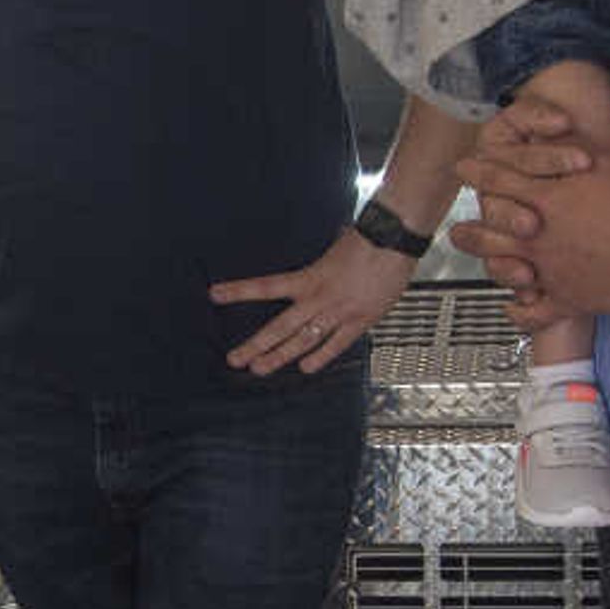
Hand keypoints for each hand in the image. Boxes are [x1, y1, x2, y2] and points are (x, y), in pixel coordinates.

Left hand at [210, 224, 414, 374]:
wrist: (394, 239)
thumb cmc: (366, 240)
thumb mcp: (332, 250)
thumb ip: (319, 269)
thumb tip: (310, 271)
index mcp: (309, 277)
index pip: (266, 286)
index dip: (239, 291)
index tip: (215, 295)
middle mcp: (319, 298)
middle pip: (280, 327)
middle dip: (255, 345)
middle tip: (234, 359)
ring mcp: (339, 312)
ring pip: (302, 341)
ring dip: (279, 357)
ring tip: (259, 369)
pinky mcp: (360, 321)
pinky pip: (336, 345)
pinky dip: (320, 358)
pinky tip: (305, 369)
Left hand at [456, 121, 609, 328]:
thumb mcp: (606, 161)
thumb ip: (572, 147)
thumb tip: (552, 132)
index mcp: (546, 199)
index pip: (499, 180)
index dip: (479, 172)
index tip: (466, 169)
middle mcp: (539, 237)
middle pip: (489, 230)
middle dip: (469, 228)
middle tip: (457, 228)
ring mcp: (550, 271)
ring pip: (502, 269)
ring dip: (486, 263)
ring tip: (484, 274)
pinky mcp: (569, 300)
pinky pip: (536, 312)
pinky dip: (521, 311)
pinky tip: (515, 305)